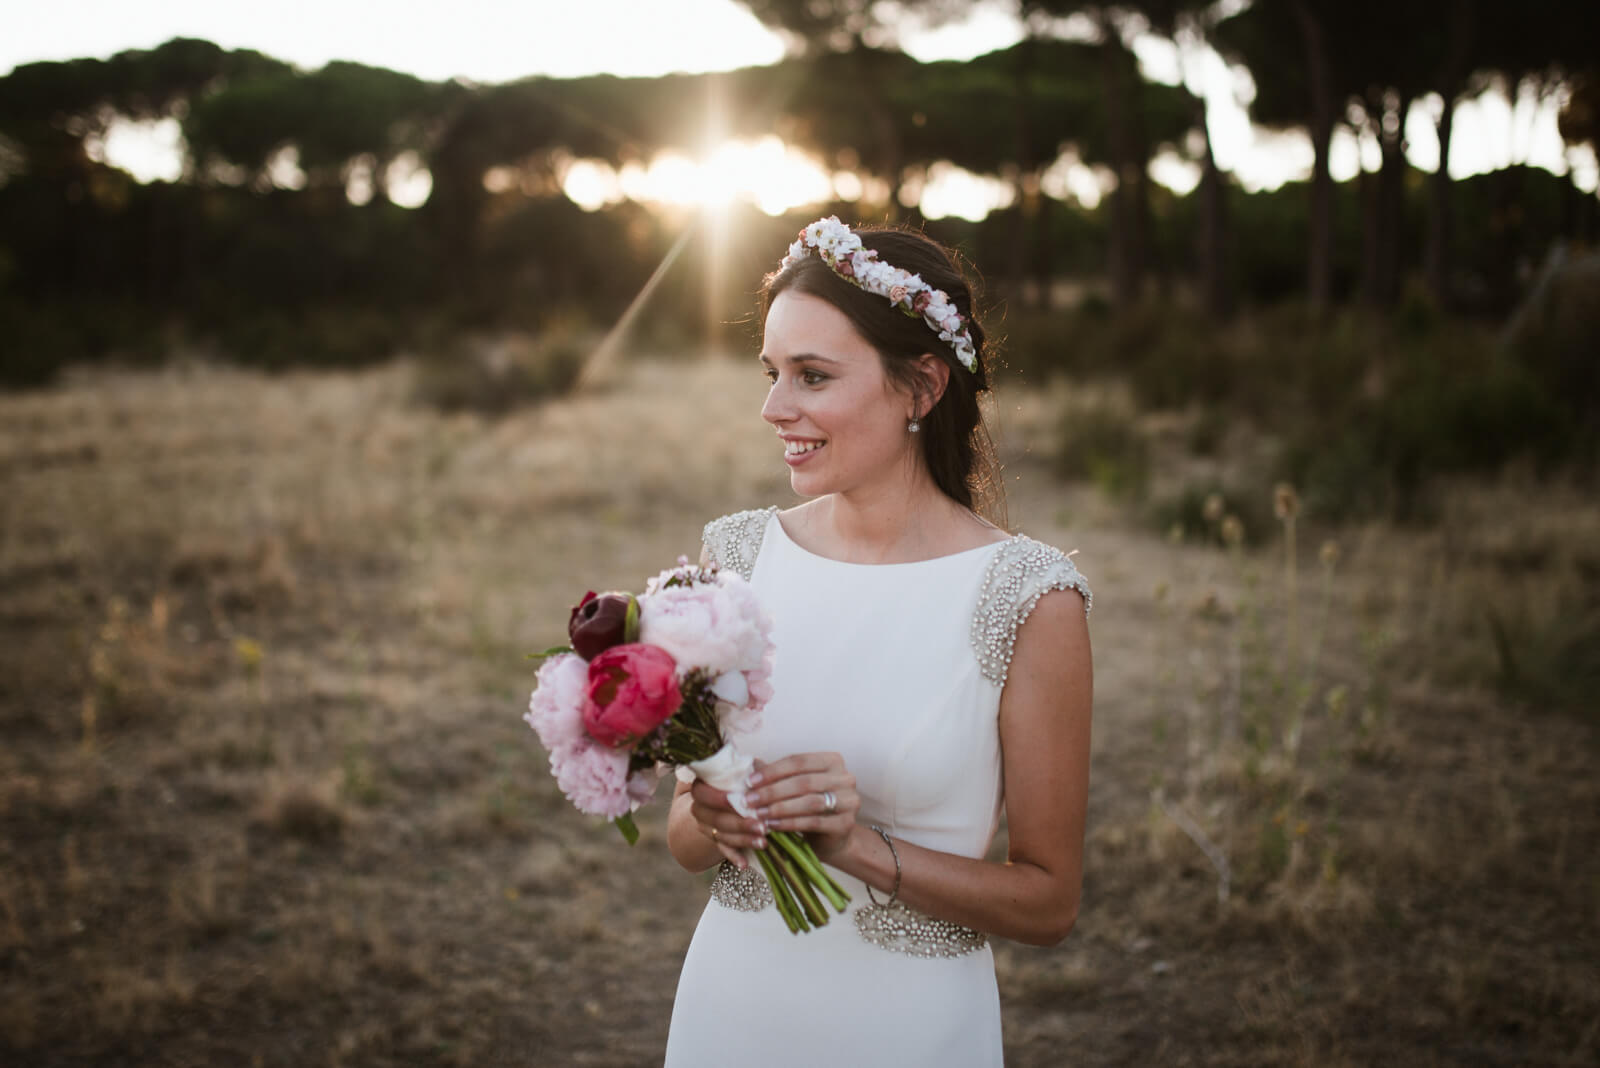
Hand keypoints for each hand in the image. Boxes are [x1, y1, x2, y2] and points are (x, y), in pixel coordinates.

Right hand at [688, 780, 766, 868]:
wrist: (723, 798)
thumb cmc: (739, 779)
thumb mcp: (743, 772)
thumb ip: (750, 771)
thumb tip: (763, 774)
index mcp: (701, 787)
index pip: (703, 793)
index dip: (719, 798)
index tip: (738, 800)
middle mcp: (699, 808)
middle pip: (716, 819)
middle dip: (740, 824)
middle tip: (762, 826)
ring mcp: (705, 826)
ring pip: (722, 835)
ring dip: (743, 840)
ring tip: (763, 843)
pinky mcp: (715, 839)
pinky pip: (724, 849)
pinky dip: (734, 857)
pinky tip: (745, 864)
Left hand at [743, 752, 859, 861]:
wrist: (832, 838)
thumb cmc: (811, 807)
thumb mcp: (795, 787)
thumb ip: (778, 776)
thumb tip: (752, 763)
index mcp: (833, 761)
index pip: (799, 761)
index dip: (773, 771)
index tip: (750, 782)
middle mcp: (845, 778)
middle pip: (804, 781)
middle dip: (773, 791)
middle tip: (750, 800)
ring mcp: (849, 800)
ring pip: (809, 802)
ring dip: (780, 808)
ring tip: (759, 814)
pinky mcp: (846, 823)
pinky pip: (814, 822)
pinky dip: (790, 823)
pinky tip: (772, 825)